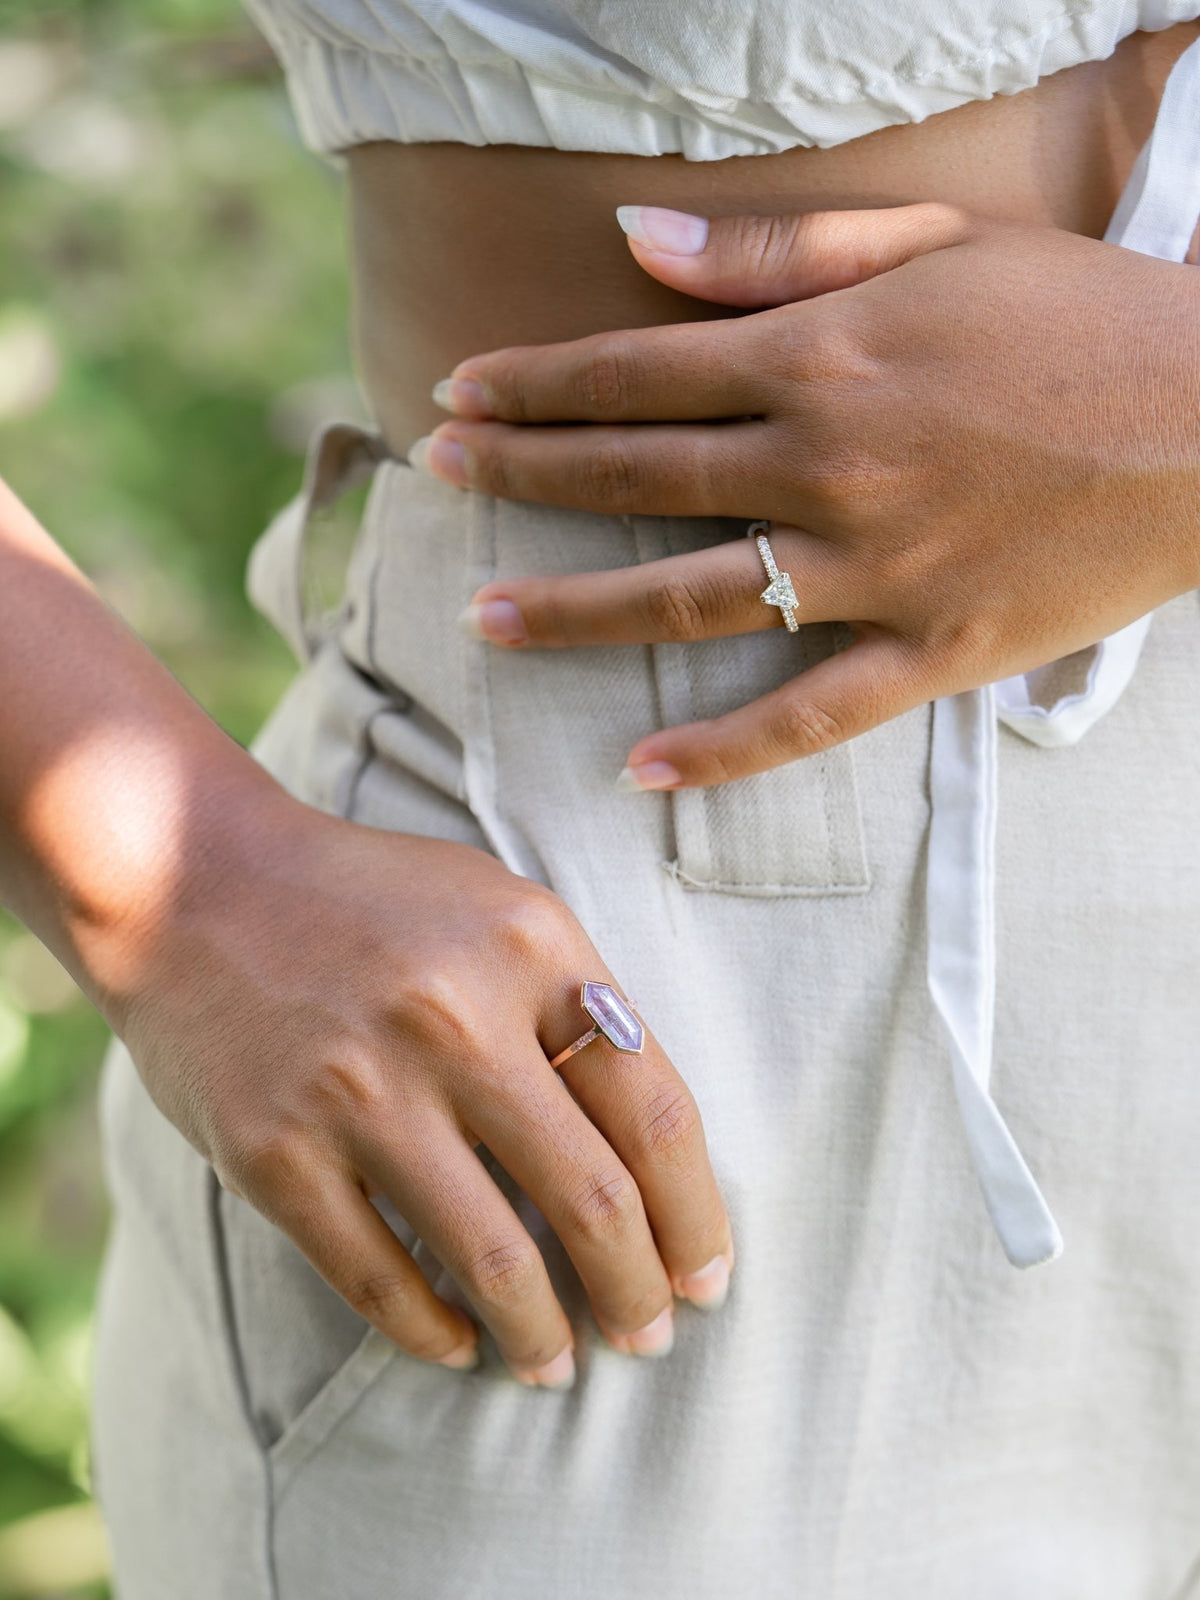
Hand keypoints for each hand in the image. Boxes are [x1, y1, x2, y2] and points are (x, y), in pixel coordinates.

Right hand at [114, 787, 733, 1386]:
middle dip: (638, 1293)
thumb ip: (578, 1003)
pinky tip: (460, 1343)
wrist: (194, 880)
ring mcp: (359, 1088)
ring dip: (543, 1336)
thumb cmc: (372, 900)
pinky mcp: (274, 1149)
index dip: (698, 1214)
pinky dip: (432, 1331)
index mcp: (530, 948)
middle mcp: (453, 1016)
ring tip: (558, 1364)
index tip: (707, 1275)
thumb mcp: (498, 907)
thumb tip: (656, 1153)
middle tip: (650, 1337)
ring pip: (492, 1259)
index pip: (657, 1111)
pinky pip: (377, 1277)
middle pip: (592, 1198)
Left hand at [416, 203, 1199, 785]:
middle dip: (523, 475)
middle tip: (436, 478)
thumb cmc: (1080, 318)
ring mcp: (877, 567)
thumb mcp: (937, 244)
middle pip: (637, 476)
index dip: (535, 385)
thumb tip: (642, 245)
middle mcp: (830, 464)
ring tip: (484, 620)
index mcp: (824, 358)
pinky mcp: (932, 651)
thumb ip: (781, 252)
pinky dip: (726, 749)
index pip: (637, 373)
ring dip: (578, 612)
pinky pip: (809, 714)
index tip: (457, 396)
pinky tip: (643, 769)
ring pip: (695, 597)